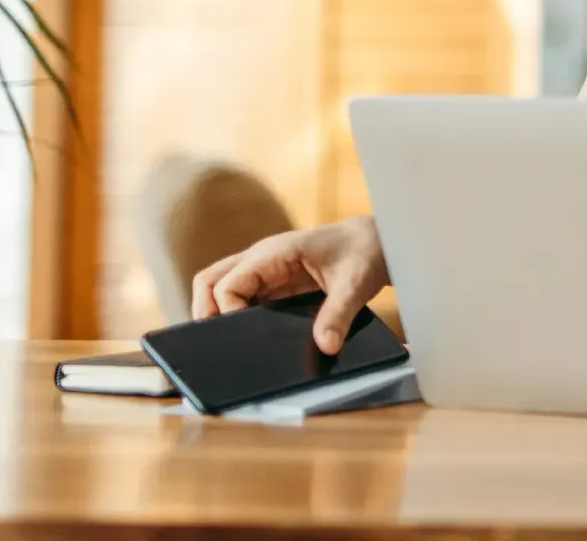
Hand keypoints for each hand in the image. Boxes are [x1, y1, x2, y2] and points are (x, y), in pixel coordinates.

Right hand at [189, 216, 389, 354]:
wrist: (380, 239)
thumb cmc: (366, 251)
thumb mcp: (355, 284)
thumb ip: (338, 315)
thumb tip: (324, 346)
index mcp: (274, 253)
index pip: (226, 283)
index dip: (226, 311)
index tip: (244, 334)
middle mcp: (262, 259)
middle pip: (210, 281)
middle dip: (206, 311)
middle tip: (218, 343)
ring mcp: (266, 270)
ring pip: (221, 289)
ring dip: (219, 314)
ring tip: (231, 343)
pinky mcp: (275, 283)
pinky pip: (243, 297)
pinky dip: (238, 316)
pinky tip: (251, 337)